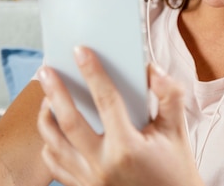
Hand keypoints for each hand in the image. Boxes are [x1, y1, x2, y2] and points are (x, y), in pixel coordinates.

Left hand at [37, 46, 202, 185]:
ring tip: (46, 96)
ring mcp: (89, 180)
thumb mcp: (177, 130)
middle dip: (55, 91)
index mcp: (127, 147)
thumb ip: (169, 96)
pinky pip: (55, 165)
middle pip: (69, 121)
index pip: (106, 100)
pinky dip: (50, 144)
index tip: (81, 51)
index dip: (93, 72)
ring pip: (54, 144)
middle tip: (46, 69)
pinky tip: (54, 129)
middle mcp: (103, 165)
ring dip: (46, 117)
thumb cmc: (174, 168)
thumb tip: (151, 70)